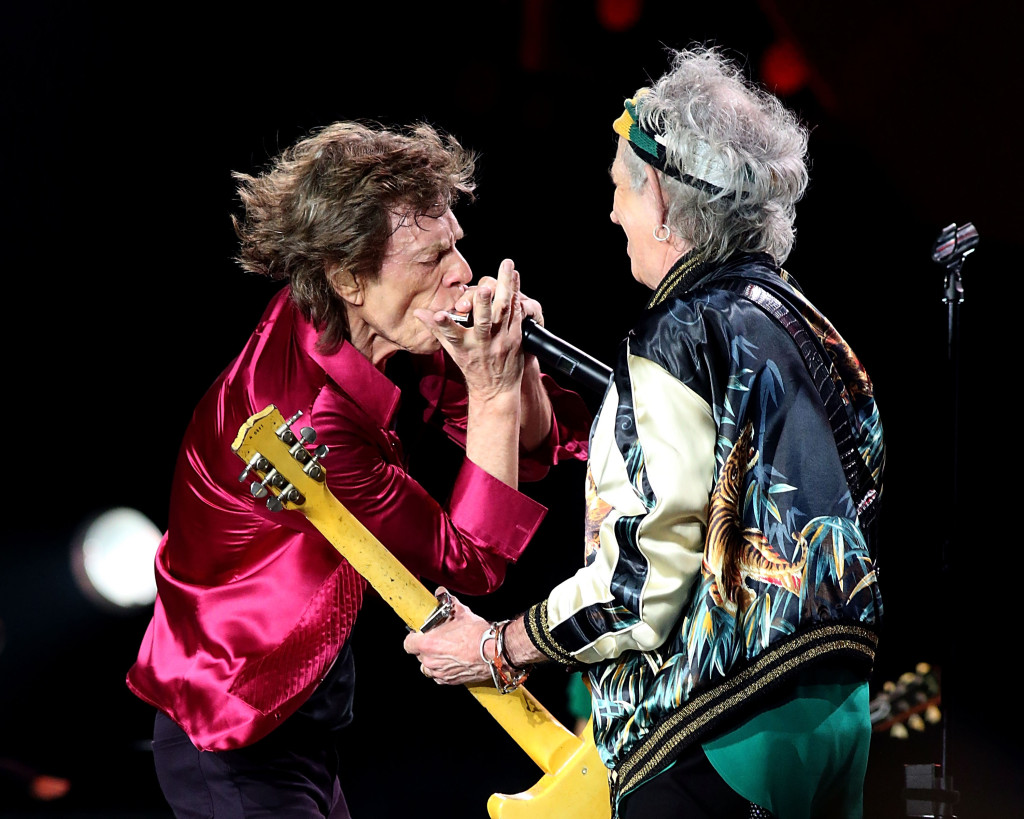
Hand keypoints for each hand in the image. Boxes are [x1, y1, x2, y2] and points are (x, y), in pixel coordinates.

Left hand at [403, 588, 492, 685]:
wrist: (494, 651)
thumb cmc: (477, 634)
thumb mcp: (460, 611)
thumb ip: (447, 601)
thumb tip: (440, 592)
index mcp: (428, 644)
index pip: (408, 644)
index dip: (413, 638)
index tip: (419, 634)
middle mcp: (431, 661)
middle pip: (419, 655)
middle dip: (426, 648)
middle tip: (437, 639)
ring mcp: (440, 673)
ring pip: (428, 667)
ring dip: (433, 660)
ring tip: (445, 651)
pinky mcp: (450, 681)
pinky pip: (439, 676)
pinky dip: (443, 670)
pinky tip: (452, 661)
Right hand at [415, 259, 524, 401]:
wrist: (497, 389)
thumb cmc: (472, 366)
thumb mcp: (452, 350)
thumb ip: (437, 329)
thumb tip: (418, 312)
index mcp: (464, 347)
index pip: (450, 334)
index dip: (443, 324)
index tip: (437, 315)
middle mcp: (483, 343)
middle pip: (484, 321)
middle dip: (483, 303)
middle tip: (484, 288)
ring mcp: (502, 340)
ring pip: (504, 311)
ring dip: (506, 287)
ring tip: (507, 266)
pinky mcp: (516, 337)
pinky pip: (517, 313)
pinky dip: (516, 294)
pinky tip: (515, 278)